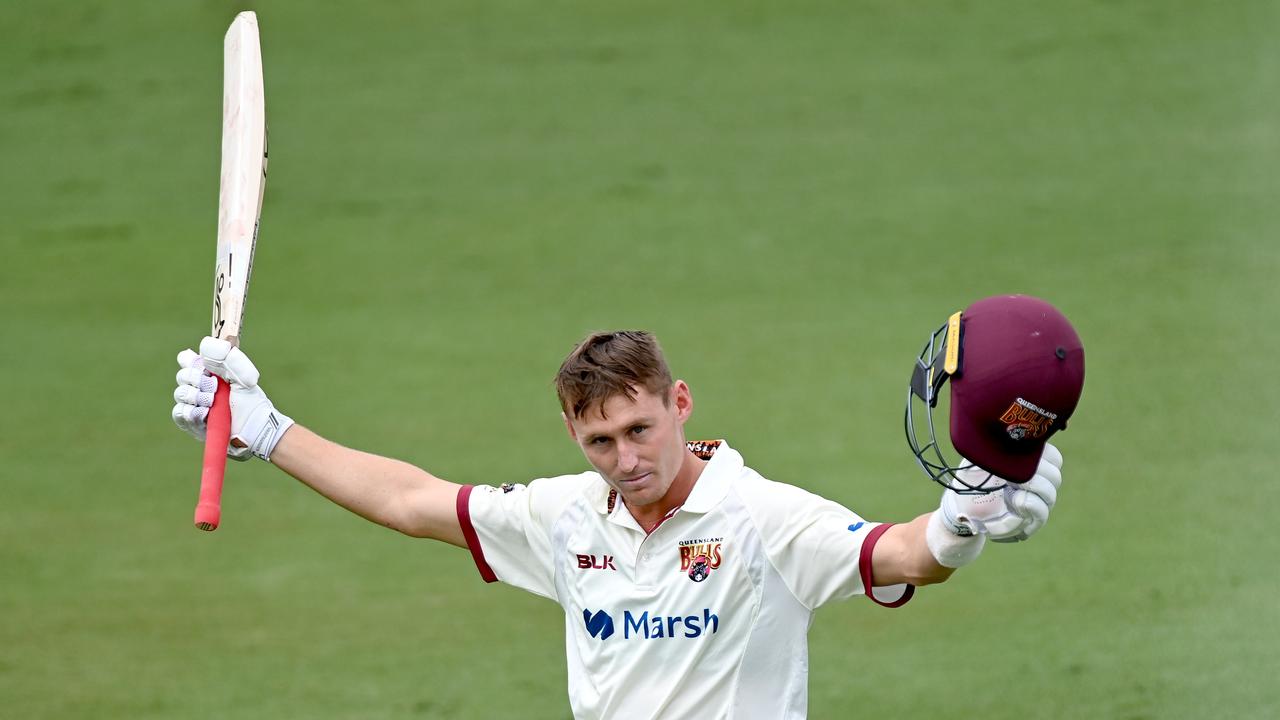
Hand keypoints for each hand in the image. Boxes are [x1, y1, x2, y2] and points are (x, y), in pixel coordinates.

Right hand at [171, 337, 293, 460]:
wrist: (256, 429)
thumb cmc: (251, 402)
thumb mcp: (244, 376)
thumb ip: (227, 358)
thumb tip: (204, 344)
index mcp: (210, 373)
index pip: (187, 359)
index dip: (192, 361)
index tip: (206, 368)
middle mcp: (199, 387)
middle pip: (182, 375)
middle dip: (197, 380)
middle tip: (215, 387)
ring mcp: (195, 405)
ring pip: (180, 394)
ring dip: (196, 396)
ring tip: (213, 402)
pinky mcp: (192, 423)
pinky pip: (179, 413)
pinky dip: (191, 412)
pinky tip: (205, 413)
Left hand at [938, 444, 1063, 542]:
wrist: (962, 505)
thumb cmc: (974, 477)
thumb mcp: (982, 458)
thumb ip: (996, 446)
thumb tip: (1005, 430)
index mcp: (1032, 464)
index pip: (1053, 457)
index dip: (1042, 456)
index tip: (1020, 456)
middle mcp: (1040, 483)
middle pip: (1054, 476)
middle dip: (1037, 474)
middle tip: (1015, 474)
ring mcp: (1037, 502)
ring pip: (1050, 495)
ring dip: (1033, 489)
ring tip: (1012, 488)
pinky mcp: (1030, 520)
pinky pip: (1041, 514)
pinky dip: (1031, 507)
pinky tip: (1016, 501)